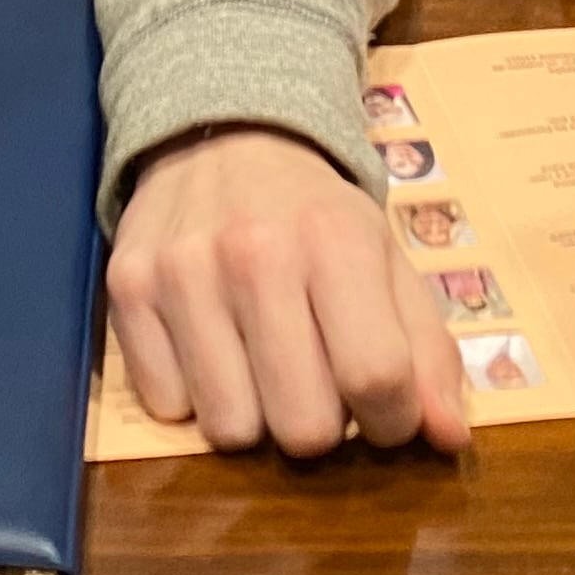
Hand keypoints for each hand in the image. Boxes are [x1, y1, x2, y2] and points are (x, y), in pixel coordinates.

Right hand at [107, 126, 470, 458]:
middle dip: (321, 425)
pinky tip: (212, 348)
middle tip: (318, 385)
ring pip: (229, 430)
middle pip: (302, 426)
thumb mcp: (387, 262)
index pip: (376, 377)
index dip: (393, 421)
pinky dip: (195, 396)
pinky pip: (167, 407)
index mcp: (336, 239)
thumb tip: (448, 438)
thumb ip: (427, 352)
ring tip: (264, 367)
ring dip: (255, 415)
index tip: (386, 412)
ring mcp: (181, 272)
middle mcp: (254, 253)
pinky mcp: (126, 288)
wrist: (222, 137)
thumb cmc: (316, 216)